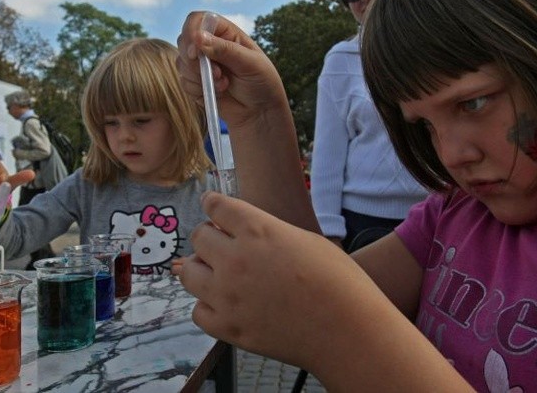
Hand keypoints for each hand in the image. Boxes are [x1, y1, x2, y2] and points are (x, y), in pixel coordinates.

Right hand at [176, 11, 287, 129]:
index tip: (195, 52)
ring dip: (200, 77)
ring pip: (182, 63)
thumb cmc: (262, 83)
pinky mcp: (195, 82)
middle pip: (184, 41)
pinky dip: (198, 89)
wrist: (260, 111)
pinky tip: (218, 93)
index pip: (197, 20)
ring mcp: (201, 64)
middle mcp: (209, 44)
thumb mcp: (250, 64)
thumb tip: (198, 38)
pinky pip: (184, 82)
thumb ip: (225, 50)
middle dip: (195, 60)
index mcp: (224, 32)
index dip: (191, 32)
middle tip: (217, 74)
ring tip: (224, 85)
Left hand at [178, 191, 361, 370]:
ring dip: (200, 268)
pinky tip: (223, 304)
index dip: (212, 204)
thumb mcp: (304, 239)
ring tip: (216, 273)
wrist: (348, 331)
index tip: (211, 206)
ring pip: (188, 272)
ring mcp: (227, 295)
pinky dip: (207, 305)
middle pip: (198, 237)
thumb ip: (267, 232)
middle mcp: (235, 259)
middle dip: (209, 237)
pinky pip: (198, 311)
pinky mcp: (228, 327)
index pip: (216, 206)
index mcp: (257, 230)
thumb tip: (242, 233)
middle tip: (220, 244)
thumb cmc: (338, 281)